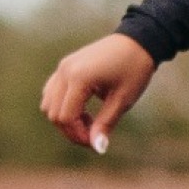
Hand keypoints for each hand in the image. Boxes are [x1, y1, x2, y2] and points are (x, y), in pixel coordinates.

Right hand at [40, 34, 156, 153]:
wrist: (139, 40)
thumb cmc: (135, 69)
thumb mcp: (123, 99)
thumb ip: (106, 124)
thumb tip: (97, 148)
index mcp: (79, 78)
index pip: (66, 117)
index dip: (78, 135)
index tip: (96, 142)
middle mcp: (65, 71)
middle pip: (54, 113)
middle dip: (71, 130)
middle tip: (94, 136)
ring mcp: (63, 67)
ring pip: (48, 104)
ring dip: (65, 119)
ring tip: (90, 121)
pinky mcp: (65, 66)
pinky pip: (52, 92)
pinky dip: (62, 106)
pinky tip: (84, 110)